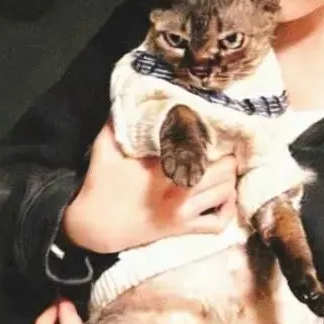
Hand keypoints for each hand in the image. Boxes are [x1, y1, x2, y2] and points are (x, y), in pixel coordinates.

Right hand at [62, 122, 237, 253]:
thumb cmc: (101, 182)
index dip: (210, 134)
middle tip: (220, 146)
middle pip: (224, 168)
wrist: (95, 226)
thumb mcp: (105, 145)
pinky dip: (227, 208)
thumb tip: (129, 94)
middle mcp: (179, 190)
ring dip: (228, 178)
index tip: (208, 126)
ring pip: (226, 192)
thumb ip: (118, 120)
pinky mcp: (183, 229)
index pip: (200, 146)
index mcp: (162, 167)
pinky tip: (224, 195)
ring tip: (221, 166)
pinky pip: (219, 223)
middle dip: (225, 154)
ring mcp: (184, 212)